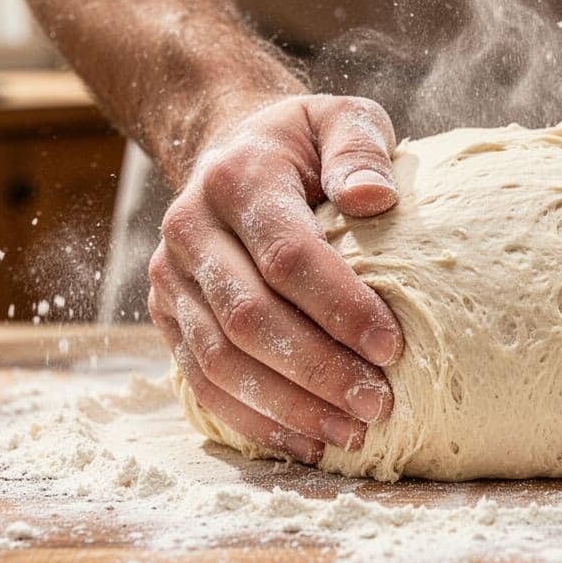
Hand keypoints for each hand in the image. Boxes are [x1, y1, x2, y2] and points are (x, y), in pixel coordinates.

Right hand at [148, 94, 404, 463]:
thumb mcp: (339, 119)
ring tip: (351, 433)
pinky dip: (255, 420)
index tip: (393, 347)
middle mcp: (190, 229)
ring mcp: (171, 277)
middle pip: (250, 317)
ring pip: (220, 360)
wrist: (232, 148)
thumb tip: (376, 198)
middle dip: (318, 370)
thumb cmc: (305, 144)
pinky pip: (203, 381)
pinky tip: (306, 443)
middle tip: (379, 405)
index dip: (340, 307)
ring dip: (288, 406)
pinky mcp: (167, 315)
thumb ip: (360, 147)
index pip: (287, 255)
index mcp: (237, 179)